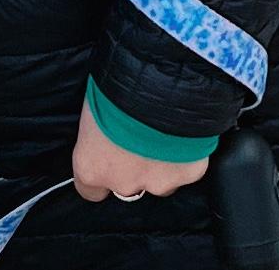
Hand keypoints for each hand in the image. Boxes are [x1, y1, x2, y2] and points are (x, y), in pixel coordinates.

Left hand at [71, 98, 210, 203]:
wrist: (159, 88)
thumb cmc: (115, 90)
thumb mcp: (92, 108)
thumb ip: (97, 134)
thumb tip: (100, 131)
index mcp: (92, 167)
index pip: (89, 190)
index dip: (99, 172)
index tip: (103, 159)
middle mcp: (124, 183)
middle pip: (126, 184)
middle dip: (131, 166)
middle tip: (136, 137)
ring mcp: (159, 183)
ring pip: (159, 180)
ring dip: (158, 163)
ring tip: (160, 134)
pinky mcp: (188, 176)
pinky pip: (185, 169)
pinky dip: (184, 156)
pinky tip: (182, 134)